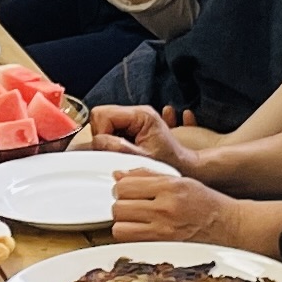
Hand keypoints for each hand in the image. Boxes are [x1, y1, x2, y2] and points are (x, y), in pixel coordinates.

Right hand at [86, 103, 205, 174]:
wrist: (186, 168)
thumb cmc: (169, 164)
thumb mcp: (140, 158)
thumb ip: (116, 147)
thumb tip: (95, 142)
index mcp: (141, 115)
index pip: (102, 115)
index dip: (100, 133)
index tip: (109, 149)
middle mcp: (137, 113)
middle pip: (101, 117)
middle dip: (102, 135)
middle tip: (114, 152)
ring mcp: (134, 119)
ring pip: (104, 124)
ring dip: (107, 140)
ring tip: (122, 152)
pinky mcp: (133, 127)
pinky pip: (111, 130)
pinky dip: (112, 141)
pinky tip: (124, 151)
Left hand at [109, 170, 250, 244]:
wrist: (228, 226)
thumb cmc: (205, 202)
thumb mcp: (179, 180)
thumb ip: (147, 175)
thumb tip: (118, 175)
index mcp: (170, 187)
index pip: (124, 185)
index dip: (121, 188)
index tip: (127, 191)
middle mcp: (166, 208)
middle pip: (118, 207)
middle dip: (120, 205)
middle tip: (131, 206)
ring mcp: (164, 230)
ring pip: (119, 227)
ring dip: (123, 223)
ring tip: (135, 220)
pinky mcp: (163, 247)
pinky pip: (130, 243)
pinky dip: (131, 237)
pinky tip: (141, 231)